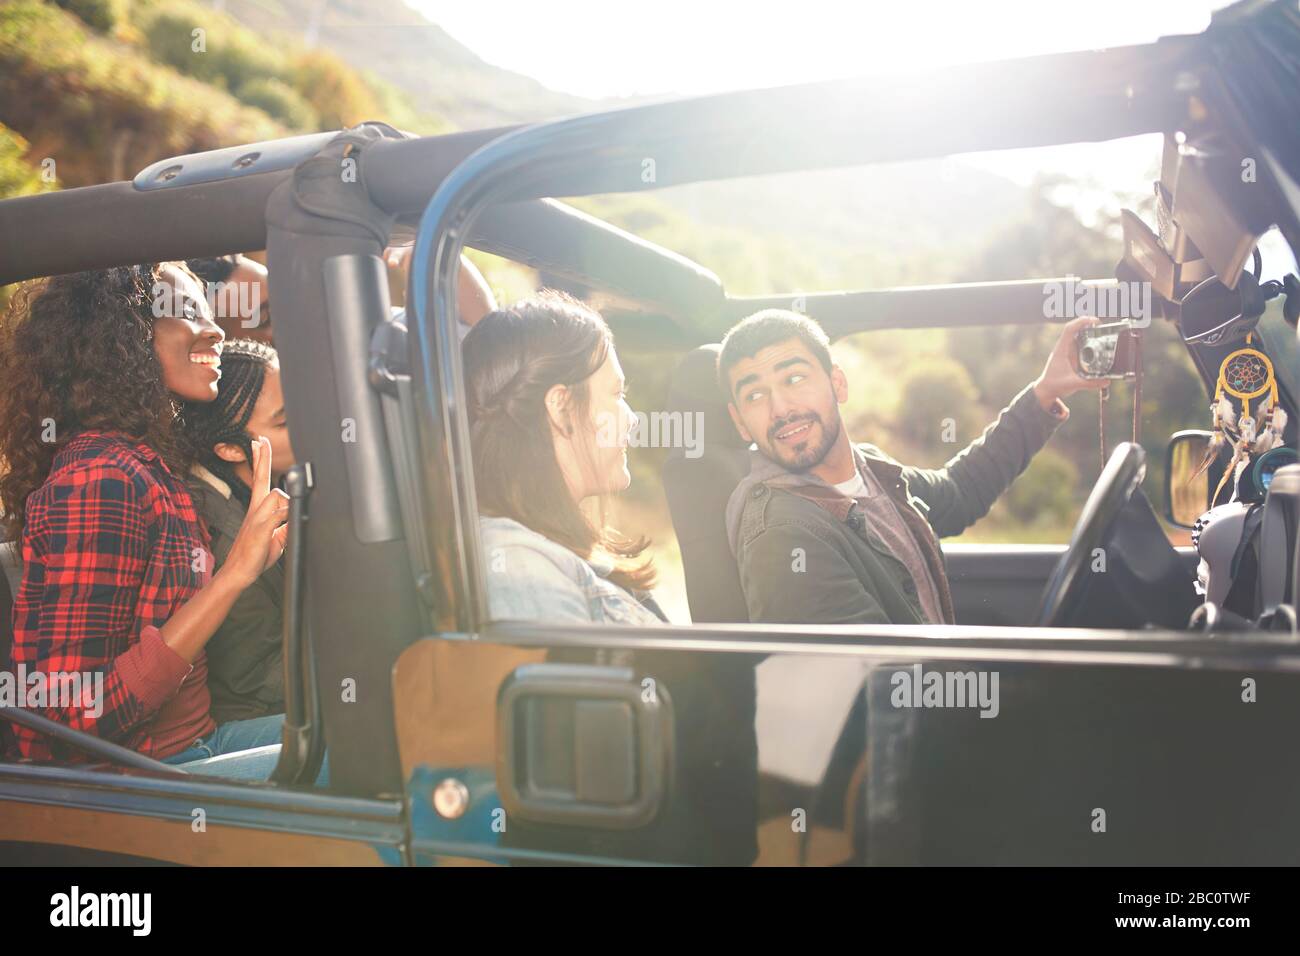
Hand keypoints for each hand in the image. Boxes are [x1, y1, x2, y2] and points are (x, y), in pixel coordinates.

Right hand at [219, 436, 289, 588]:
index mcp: (259, 509)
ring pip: (277, 495)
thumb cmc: (255, 554)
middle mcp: (257, 509)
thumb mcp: (276, 537)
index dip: (260, 460)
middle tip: (259, 439)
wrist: (239, 571)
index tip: (258, 443)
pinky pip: (278, 514)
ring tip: (281, 526)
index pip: (260, 479)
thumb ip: (286, 524)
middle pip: (261, 477)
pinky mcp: (262, 528)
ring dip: (286, 504)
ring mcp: (258, 518)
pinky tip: (285, 522)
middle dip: (262, 457)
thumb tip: (299, 515)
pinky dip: (285, 514)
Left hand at [1032, 316, 1110, 414]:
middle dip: (1087, 324)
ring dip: (1087, 331)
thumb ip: (1090, 383)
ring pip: (1077, 336)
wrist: (1046, 390)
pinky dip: (1087, 340)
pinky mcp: (1070, 356)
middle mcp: (1063, 348)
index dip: (1081, 322)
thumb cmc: (1054, 385)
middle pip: (1074, 329)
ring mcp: (1066, 351)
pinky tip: (1096, 342)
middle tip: (1101, 325)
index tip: (1094, 321)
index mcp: (1061, 350)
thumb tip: (1106, 381)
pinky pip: (1079, 344)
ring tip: (1101, 331)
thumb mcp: (1073, 384)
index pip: (1069, 330)